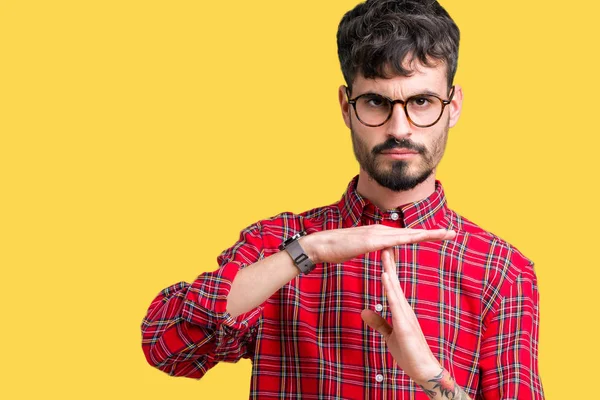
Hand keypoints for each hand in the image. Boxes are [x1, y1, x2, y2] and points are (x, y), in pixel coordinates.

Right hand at [302, 225, 454, 264]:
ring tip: (445, 234)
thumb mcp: (359, 250)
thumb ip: (372, 248)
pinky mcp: (370, 240)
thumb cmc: (336, 250)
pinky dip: (408, 238)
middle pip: (412, 232)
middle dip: (433, 233)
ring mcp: (376, 234)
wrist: (320, 246)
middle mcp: (381, 231)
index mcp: (379, 235)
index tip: (440, 236)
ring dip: (427, 234)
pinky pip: (393, 240)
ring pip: (407, 234)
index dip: (424, 235)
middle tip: (453, 233)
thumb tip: (382, 250)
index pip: (406, 235)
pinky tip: (420, 238)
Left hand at [361, 248, 440, 382]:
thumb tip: (364, 311)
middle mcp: (404, 308)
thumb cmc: (409, 354)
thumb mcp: (389, 335)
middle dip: (388, 260)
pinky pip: (395, 303)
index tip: (382, 250)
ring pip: (395, 287)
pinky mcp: (404, 325)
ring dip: (389, 269)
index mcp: (400, 309)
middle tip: (384, 240)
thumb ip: (378, 322)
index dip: (386, 266)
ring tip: (384, 251)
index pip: (391, 283)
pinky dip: (389, 288)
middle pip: (394, 280)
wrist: (424, 371)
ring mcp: (405, 315)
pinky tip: (384, 276)